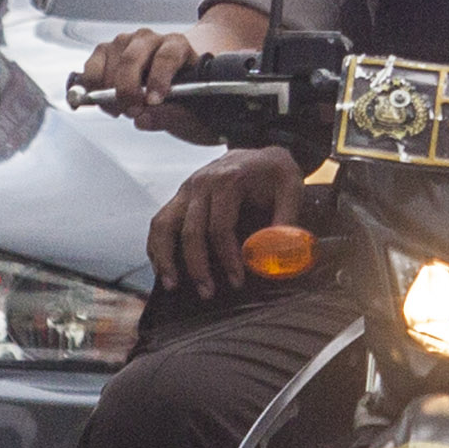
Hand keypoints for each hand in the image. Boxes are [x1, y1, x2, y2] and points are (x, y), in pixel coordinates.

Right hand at [78, 26, 202, 127]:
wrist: (173, 87)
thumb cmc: (184, 96)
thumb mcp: (188, 112)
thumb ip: (170, 116)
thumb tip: (143, 119)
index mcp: (177, 46)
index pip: (167, 56)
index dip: (158, 79)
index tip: (152, 102)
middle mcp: (149, 39)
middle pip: (132, 58)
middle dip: (128, 90)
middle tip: (132, 112)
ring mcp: (124, 43)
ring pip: (110, 64)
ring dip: (111, 93)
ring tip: (124, 110)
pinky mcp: (104, 52)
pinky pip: (91, 70)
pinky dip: (94, 90)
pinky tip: (108, 103)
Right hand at [147, 146, 305, 297]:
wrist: (260, 154)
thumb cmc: (275, 173)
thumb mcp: (292, 188)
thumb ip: (286, 220)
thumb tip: (274, 254)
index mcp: (229, 179)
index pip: (220, 226)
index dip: (227, 257)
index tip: (237, 280)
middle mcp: (202, 182)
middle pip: (191, 231)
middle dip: (197, 266)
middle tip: (208, 293)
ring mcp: (186, 188)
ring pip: (164, 225)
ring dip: (166, 258)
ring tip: (172, 286)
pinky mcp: (180, 196)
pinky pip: (159, 222)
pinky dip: (156, 246)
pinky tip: (163, 269)